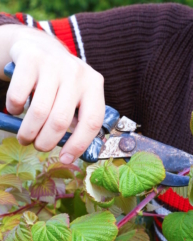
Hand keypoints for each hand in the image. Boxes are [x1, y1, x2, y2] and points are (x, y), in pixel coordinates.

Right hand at [0, 25, 104, 163]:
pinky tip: (18, 109)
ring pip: (40, 112)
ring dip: (29, 132)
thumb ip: (78, 118)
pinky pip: (19, 96)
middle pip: (61, 120)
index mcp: (94, 85)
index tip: (66, 159)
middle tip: (39, 146)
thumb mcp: (77, 96)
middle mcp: (77, 73)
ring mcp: (55, 64)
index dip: (79, 144)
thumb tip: (70, 152)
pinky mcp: (31, 59)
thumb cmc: (61, 81)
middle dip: (47, 142)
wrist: (40, 47)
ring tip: (26, 137)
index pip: (92, 121)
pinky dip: (15, 109)